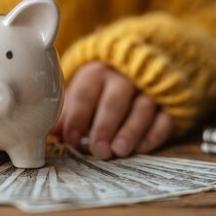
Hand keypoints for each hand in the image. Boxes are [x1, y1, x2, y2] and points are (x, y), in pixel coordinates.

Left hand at [51, 62, 172, 158]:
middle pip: (114, 100)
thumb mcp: (81, 92)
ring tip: (119, 150)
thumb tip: (47, 134)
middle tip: (98, 150)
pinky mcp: (168, 102)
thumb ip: (67, 112)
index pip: (85, 93)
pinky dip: (154, 134)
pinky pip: (164, 117)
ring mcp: (148, 88)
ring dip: (130, 131)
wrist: (138, 64)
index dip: (77, 117)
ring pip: (141, 108)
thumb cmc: (101, 87)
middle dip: (105, 126)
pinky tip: (141, 148)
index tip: (71, 139)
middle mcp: (123, 77)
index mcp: (96, 73)